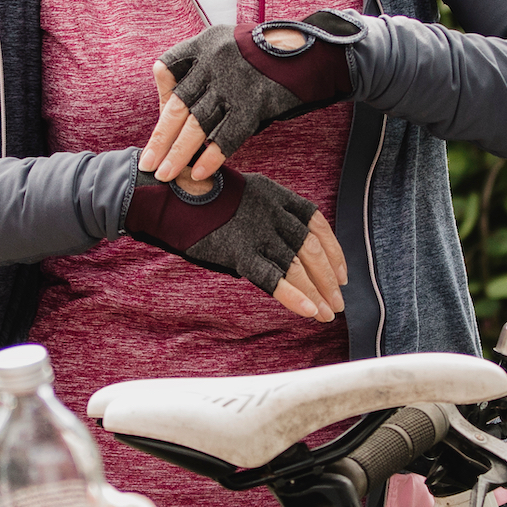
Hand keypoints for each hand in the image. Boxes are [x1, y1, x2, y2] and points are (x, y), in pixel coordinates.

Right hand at [124, 156, 347, 323]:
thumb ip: (261, 219)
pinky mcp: (238, 250)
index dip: (333, 250)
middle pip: (311, 249)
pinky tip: (309, 312)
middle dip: (328, 279)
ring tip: (328, 313)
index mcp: (275, 194)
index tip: (342, 272)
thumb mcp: (239, 198)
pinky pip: (273, 278)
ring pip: (298, 267)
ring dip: (318, 293)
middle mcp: (272, 211)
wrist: (164, 193)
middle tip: (338, 302)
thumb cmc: (195, 197)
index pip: (316, 224)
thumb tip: (278, 251)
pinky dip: (295, 297)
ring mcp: (256, 231)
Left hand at [141, 14, 358, 187]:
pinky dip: (211, 157)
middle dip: (160, 138)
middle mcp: (215, 60)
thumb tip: (185, 106)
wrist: (315, 53)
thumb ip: (209, 68)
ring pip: (197, 125)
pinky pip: (227, 135)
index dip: (162, 97)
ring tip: (165, 175)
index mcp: (205, 42)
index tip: (161, 121)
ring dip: (178, 154)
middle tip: (147, 163)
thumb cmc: (272, 56)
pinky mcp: (255, 102)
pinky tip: (199, 173)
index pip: (168, 68)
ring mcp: (234, 82)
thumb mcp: (234, 46)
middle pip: (178, 106)